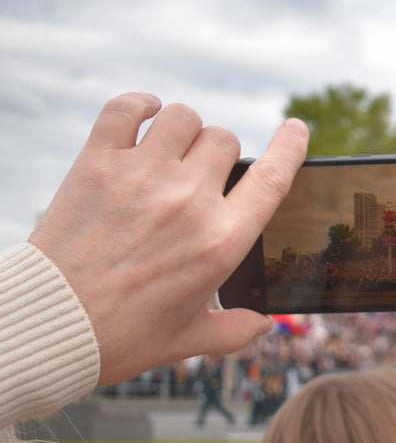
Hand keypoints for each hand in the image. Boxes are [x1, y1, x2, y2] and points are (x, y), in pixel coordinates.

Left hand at [28, 94, 307, 383]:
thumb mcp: (189, 338)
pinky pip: (126, 109)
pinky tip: (143, 113)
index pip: (273, 178)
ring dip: (183, 128)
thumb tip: (263, 324)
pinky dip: (138, 104)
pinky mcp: (97, 164)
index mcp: (222, 241)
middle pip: (224, 140)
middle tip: (200, 172)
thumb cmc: (122, 335)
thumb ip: (234, 329)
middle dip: (219, 152)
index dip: (290, 147)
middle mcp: (189, 201)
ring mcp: (142, 177)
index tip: (296, 129)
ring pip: (182, 117)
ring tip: (172, 146)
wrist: (52, 324)